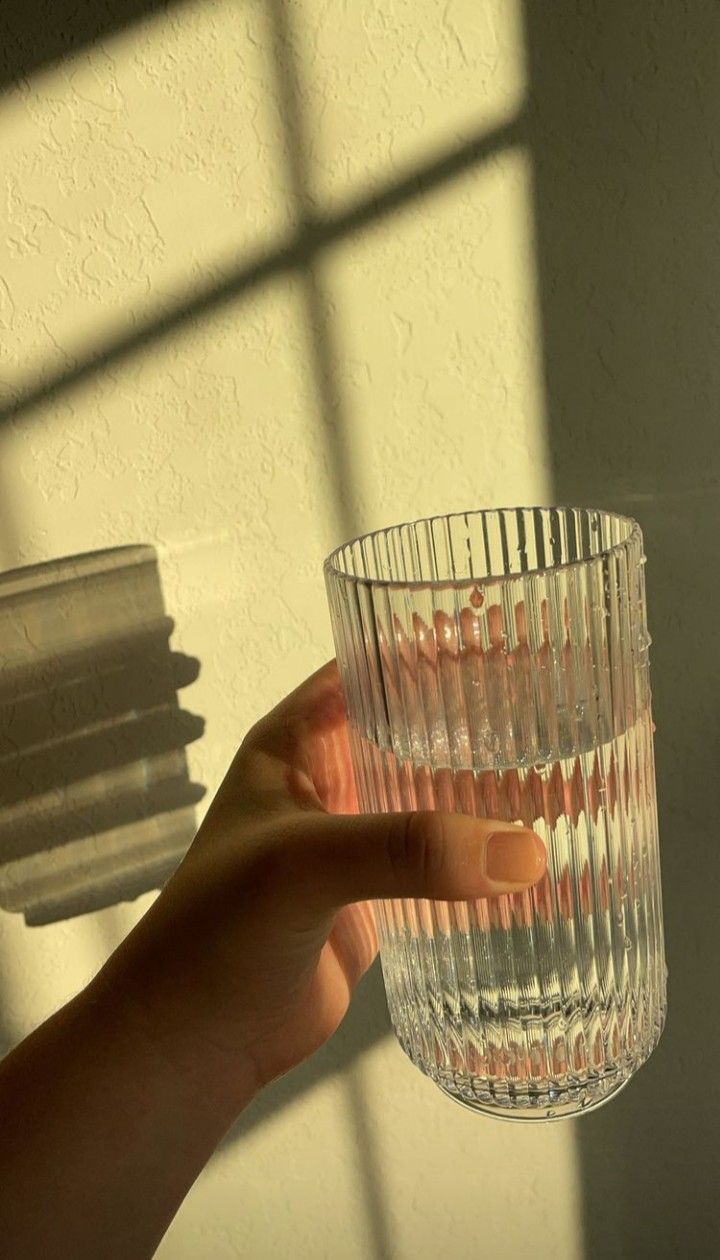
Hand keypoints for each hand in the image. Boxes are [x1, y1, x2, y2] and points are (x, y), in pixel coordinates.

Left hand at [102, 660, 545, 1102]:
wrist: (190, 1045)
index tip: (524, 636)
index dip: (445, 646)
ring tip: (589, 778)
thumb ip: (403, 850)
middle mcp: (330, 778)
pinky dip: (496, 857)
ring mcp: (357, 840)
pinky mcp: (380, 900)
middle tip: (577, 706)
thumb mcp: (301, 867)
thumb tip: (525, 853)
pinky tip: (554, 863)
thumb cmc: (216, 935)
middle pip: (425, 727)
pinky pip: (449, 863)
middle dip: (493, 717)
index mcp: (297, 739)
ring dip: (505, 788)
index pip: (380, 667)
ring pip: (444, 795)